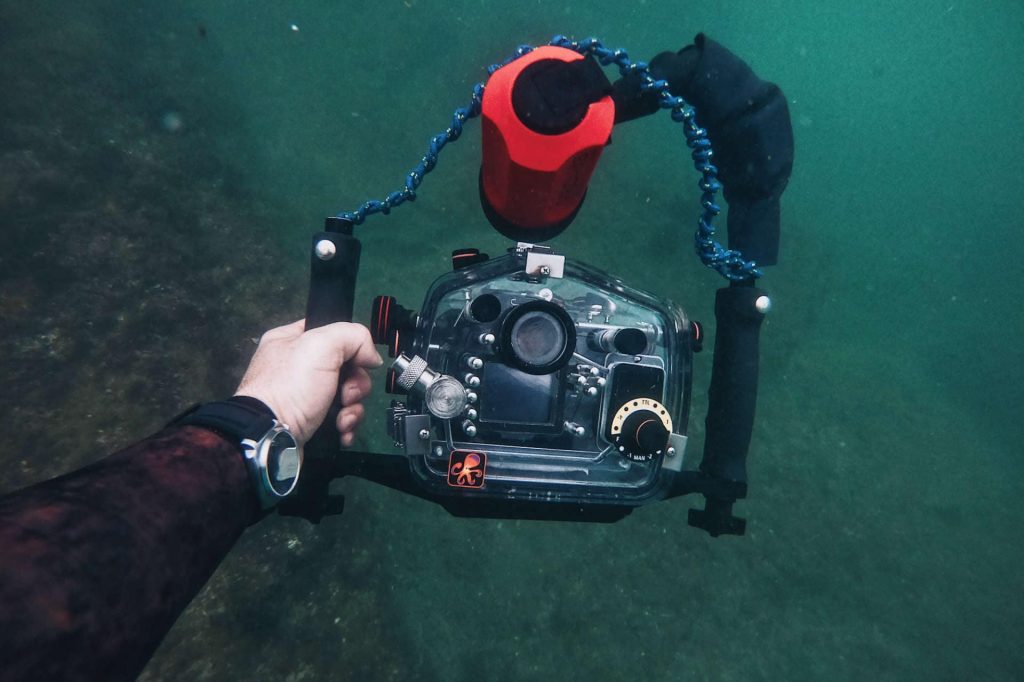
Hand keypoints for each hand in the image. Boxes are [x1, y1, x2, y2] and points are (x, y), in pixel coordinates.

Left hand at [235, 320, 382, 445]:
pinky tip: (341, 430)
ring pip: (347, 395)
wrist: (271, 437)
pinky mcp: (310, 421)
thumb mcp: (322, 344)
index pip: (332, 333)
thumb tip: (372, 357)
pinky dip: (346, 424)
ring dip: (352, 408)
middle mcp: (297, 367)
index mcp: (291, 340)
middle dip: (355, 385)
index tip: (358, 361)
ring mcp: (304, 396)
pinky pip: (340, 417)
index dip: (351, 346)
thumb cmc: (292, 386)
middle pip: (346, 367)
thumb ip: (354, 337)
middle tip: (347, 395)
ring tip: (342, 419)